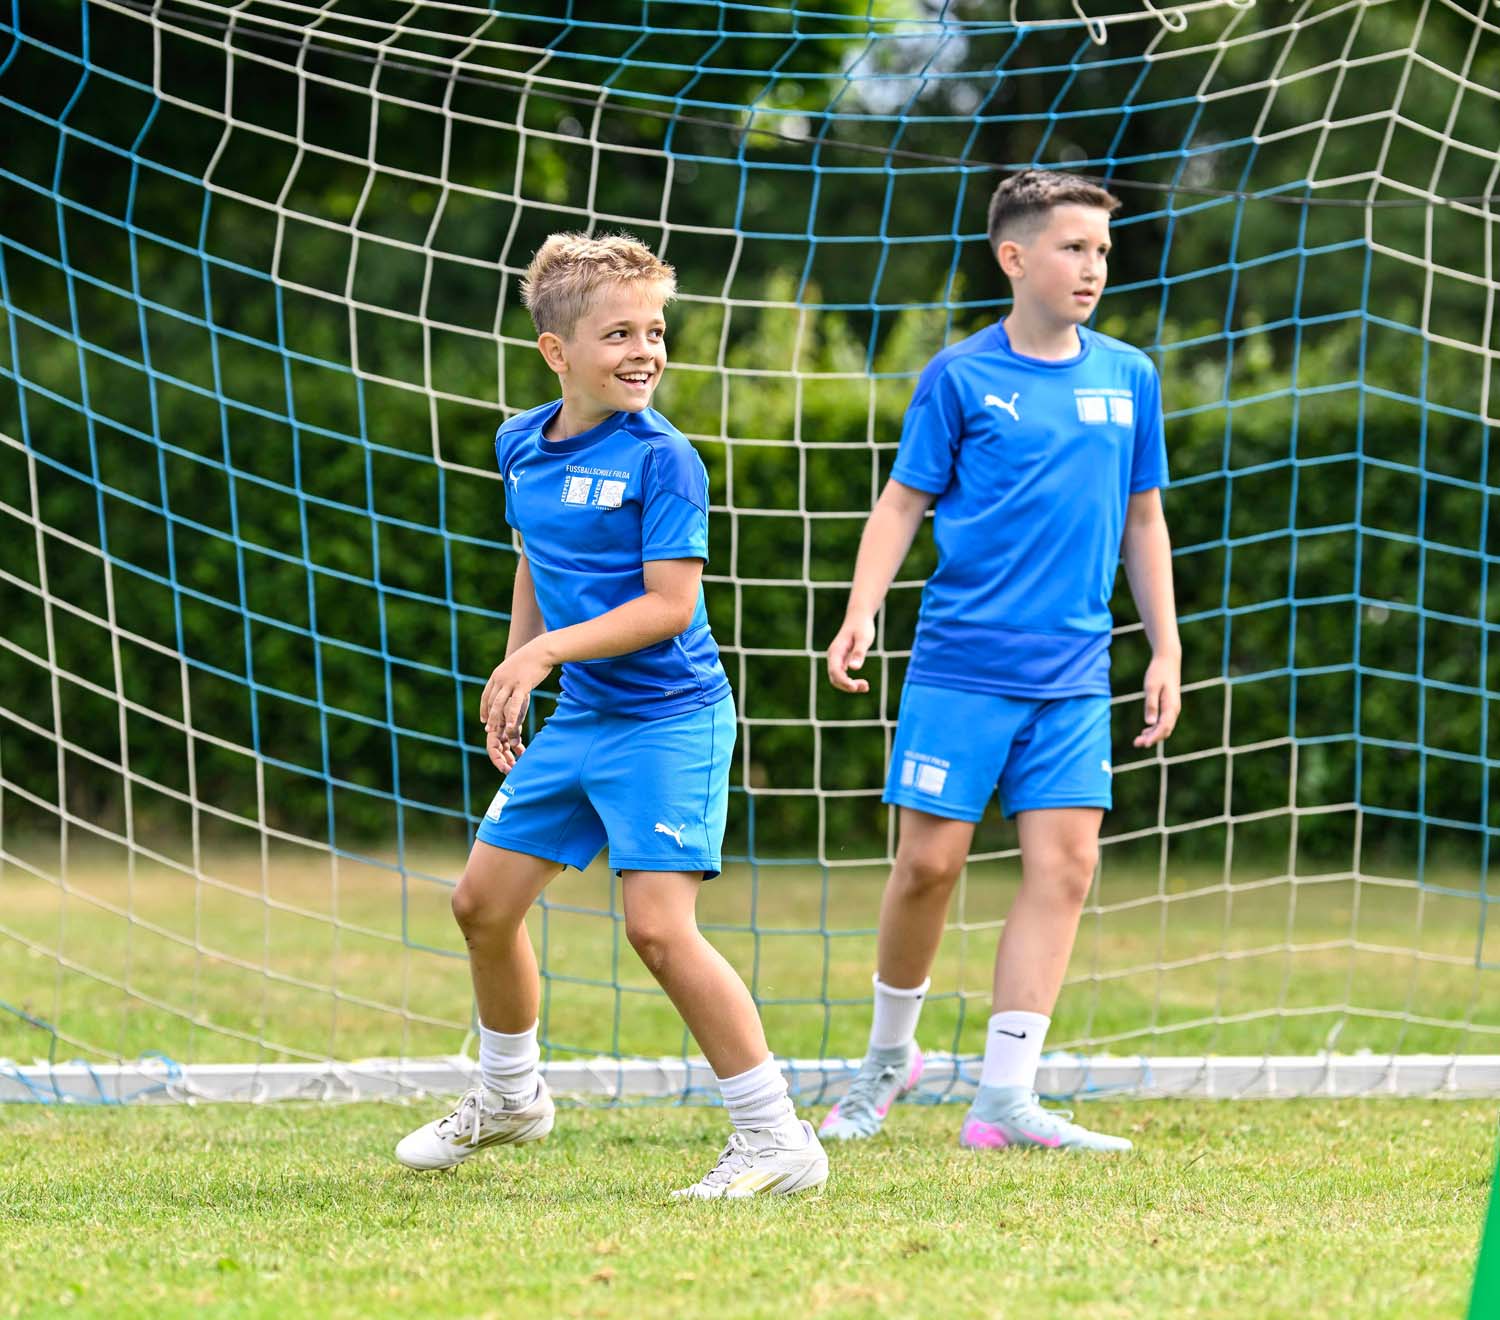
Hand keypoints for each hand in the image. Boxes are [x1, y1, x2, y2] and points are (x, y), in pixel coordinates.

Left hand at [479, 642, 553, 771]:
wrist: (542, 650)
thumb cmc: (531, 658)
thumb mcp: (514, 666)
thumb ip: (509, 676)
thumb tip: (508, 682)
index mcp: (497, 674)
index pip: (486, 695)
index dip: (484, 708)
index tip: (483, 719)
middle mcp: (500, 679)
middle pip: (491, 701)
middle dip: (489, 717)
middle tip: (488, 729)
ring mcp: (510, 682)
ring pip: (499, 704)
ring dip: (495, 719)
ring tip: (495, 731)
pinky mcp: (522, 686)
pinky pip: (514, 704)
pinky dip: (510, 717)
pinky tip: (510, 726)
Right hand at [827, 614, 875, 692]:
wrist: (859, 617)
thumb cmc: (862, 627)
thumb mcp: (863, 639)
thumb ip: (858, 653)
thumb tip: (854, 669)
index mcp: (835, 651)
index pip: (835, 671)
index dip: (843, 682)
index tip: (855, 688)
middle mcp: (833, 657)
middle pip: (835, 678)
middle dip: (847, 686)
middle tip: (865, 686)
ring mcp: (836, 659)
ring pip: (838, 679)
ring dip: (849, 685)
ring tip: (866, 687)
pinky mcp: (842, 660)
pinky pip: (842, 676)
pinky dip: (850, 682)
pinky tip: (862, 683)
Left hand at [1133, 651, 1181, 748]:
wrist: (1167, 660)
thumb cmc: (1158, 672)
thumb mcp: (1151, 687)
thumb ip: (1151, 704)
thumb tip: (1149, 723)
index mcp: (1171, 706)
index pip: (1164, 727)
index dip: (1154, 737)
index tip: (1144, 744)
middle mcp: (1173, 710)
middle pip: (1164, 731)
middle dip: (1152, 739)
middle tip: (1136, 744)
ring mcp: (1172, 708)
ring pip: (1164, 728)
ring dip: (1152, 735)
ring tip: (1138, 741)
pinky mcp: (1168, 706)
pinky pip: (1163, 722)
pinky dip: (1154, 729)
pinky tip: (1145, 731)